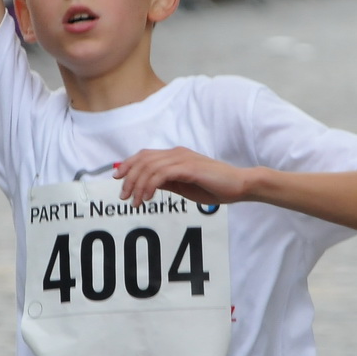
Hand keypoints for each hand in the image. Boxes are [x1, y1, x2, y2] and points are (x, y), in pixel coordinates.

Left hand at [114, 148, 251, 206]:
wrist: (240, 185)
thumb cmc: (215, 187)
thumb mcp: (185, 186)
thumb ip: (167, 183)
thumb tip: (148, 185)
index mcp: (175, 155)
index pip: (144, 155)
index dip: (128, 164)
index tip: (117, 179)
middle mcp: (177, 153)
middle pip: (143, 160)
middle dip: (129, 178)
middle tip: (124, 197)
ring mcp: (183, 159)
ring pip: (149, 167)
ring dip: (138, 185)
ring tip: (135, 202)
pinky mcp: (189, 167)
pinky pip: (162, 174)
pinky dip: (151, 185)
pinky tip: (148, 198)